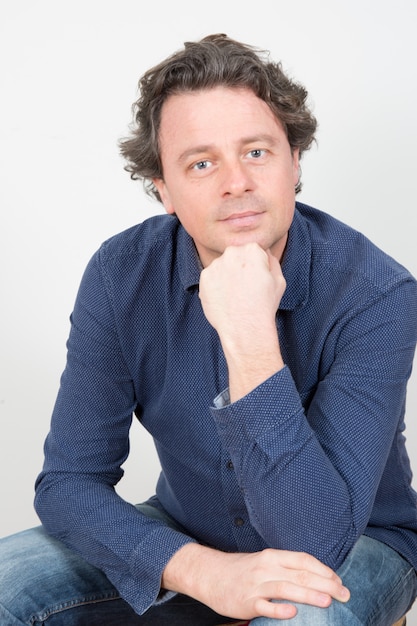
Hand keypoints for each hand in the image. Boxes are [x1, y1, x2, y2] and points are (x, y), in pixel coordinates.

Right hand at [162, 543, 349, 620]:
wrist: (210, 574)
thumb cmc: (241, 570)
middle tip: (344, 594)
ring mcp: (256, 585)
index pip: (303, 560)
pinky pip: (264, 606)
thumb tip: (315, 578)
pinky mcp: (246, 602)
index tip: (339, 581)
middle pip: (300, 574)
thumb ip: (285, 568)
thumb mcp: (264, 562)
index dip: (324, 569)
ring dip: (308, 594)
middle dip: (325, 584)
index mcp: (272, 556)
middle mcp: (266, 567)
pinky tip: (292, 612)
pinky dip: (279, 609)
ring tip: (327, 601)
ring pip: (286, 588)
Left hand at [199, 243, 286, 400]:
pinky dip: (216, 286)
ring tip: (235, 295)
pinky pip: (211, 278)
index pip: (253, 251)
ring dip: (226, 276)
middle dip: (239, 268)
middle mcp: (232, 253)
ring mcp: (216, 265)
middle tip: (245, 287)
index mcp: (252, 250)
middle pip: (235, 256)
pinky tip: (225, 299)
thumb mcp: (279, 280)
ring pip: (222, 266)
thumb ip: (271, 261)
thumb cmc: (264, 305)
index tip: (256, 279)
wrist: (245, 327)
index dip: (256, 266)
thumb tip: (263, 253)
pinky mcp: (204, 278)